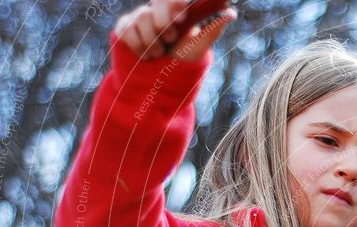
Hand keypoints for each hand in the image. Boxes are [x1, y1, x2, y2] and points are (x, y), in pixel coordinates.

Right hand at [113, 0, 236, 62]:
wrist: (157, 87)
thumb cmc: (181, 68)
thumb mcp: (198, 49)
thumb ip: (212, 30)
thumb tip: (231, 13)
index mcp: (179, 12)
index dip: (174, 4)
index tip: (180, 19)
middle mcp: (159, 12)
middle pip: (158, 1)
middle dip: (164, 23)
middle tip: (170, 40)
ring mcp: (141, 18)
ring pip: (142, 17)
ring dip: (153, 42)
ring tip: (159, 55)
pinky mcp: (125, 28)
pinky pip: (127, 29)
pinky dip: (138, 46)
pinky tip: (145, 56)